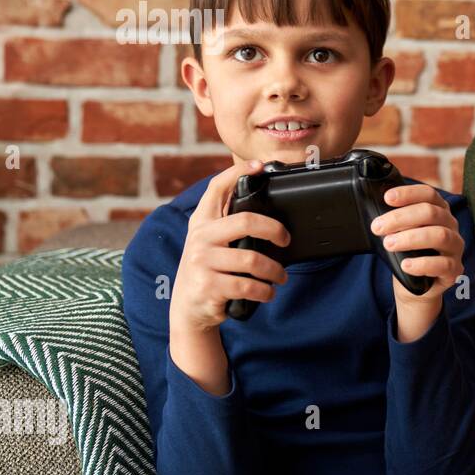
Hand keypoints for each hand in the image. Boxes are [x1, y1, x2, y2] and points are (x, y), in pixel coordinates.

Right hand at [170, 159, 289, 333]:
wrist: (189, 308)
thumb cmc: (210, 270)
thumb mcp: (213, 243)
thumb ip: (230, 224)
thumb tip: (268, 208)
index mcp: (202, 222)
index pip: (217, 188)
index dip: (238, 172)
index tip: (260, 166)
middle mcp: (200, 237)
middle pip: (245, 221)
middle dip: (274, 230)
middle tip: (286, 240)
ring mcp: (201, 262)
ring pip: (252, 260)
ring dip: (275, 271)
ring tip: (281, 276)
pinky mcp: (207, 286)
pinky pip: (247, 286)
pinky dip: (265, 291)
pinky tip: (268, 293)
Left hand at [369, 183, 463, 340]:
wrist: (415, 286)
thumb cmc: (408, 253)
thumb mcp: (400, 232)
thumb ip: (394, 220)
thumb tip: (373, 210)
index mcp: (439, 211)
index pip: (428, 194)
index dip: (409, 193)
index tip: (387, 198)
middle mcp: (451, 226)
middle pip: (432, 213)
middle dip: (401, 218)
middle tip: (378, 227)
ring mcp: (455, 247)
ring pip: (439, 236)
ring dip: (411, 238)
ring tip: (389, 244)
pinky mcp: (454, 269)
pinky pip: (442, 264)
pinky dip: (421, 264)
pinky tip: (405, 265)